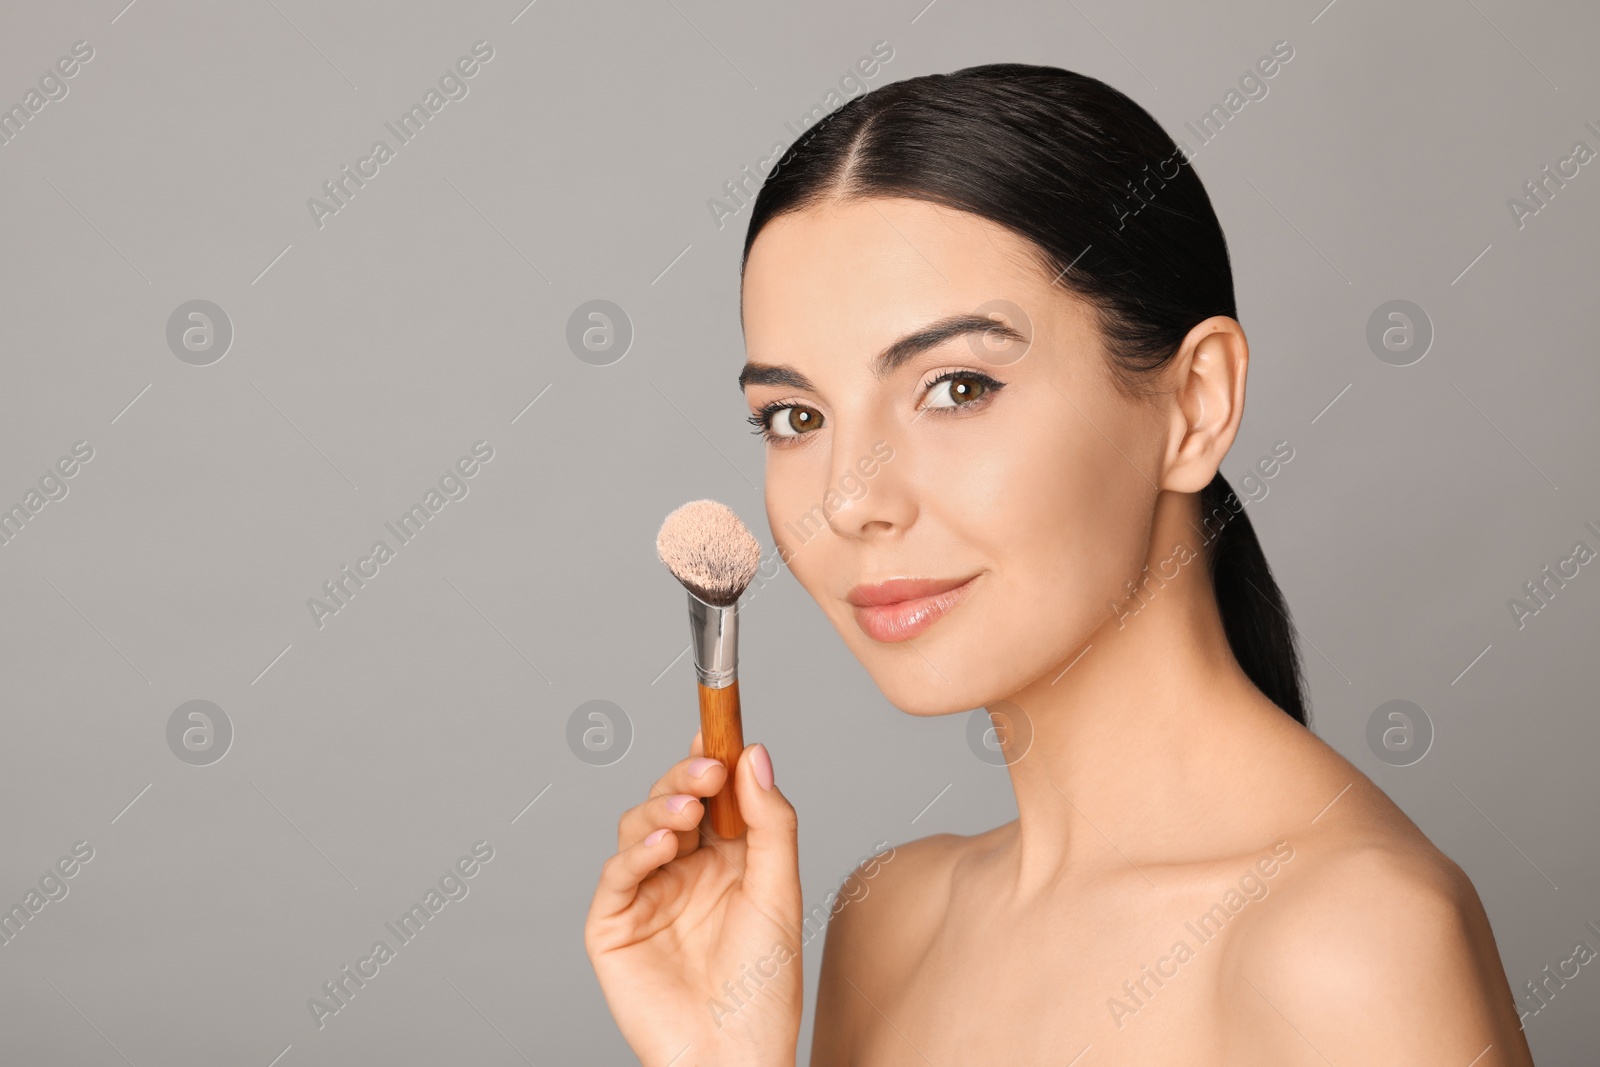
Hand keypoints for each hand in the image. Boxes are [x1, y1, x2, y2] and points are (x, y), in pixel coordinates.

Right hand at [585, 731, 802, 1066]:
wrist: (732, 1055)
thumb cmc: (763, 988)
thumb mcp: (779, 892)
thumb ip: (770, 822)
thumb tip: (754, 754)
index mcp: (728, 859)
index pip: (714, 794)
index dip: (714, 758)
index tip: (720, 728)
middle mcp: (684, 870)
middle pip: (673, 801)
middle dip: (686, 778)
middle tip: (706, 769)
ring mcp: (647, 894)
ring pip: (639, 826)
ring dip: (661, 810)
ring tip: (687, 814)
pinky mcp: (614, 924)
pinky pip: (617, 874)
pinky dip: (636, 853)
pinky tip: (661, 848)